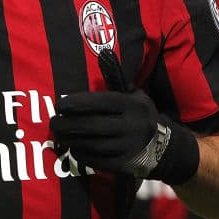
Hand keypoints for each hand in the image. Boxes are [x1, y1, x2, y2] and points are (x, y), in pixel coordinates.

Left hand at [50, 49, 199, 184]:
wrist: (166, 148)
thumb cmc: (141, 115)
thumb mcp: (135, 95)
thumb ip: (117, 79)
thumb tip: (103, 53)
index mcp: (132, 105)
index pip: (100, 102)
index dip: (77, 103)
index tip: (60, 105)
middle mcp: (132, 126)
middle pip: (92, 125)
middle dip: (68, 124)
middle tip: (53, 122)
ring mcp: (128, 147)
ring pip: (92, 144)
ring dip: (71, 140)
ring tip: (59, 135)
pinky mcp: (125, 165)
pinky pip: (98, 160)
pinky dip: (82, 154)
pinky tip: (72, 149)